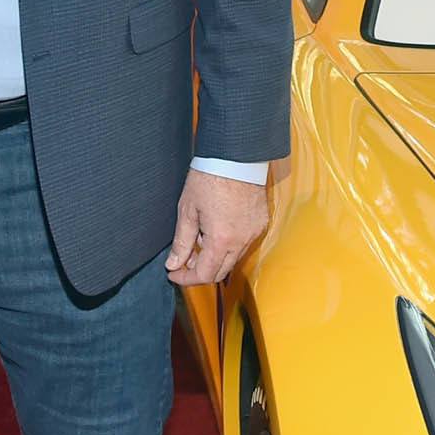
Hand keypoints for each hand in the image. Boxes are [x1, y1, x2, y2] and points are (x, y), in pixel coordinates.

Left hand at [165, 169, 269, 286]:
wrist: (236, 156)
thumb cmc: (210, 177)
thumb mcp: (187, 210)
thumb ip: (181, 242)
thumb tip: (173, 264)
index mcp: (221, 239)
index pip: (204, 275)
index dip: (186, 279)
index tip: (174, 274)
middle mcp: (242, 240)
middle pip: (220, 272)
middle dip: (200, 270)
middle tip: (185, 259)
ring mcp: (254, 233)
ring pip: (233, 259)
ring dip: (215, 257)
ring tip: (200, 238)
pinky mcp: (261, 223)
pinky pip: (244, 244)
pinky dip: (229, 245)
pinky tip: (217, 230)